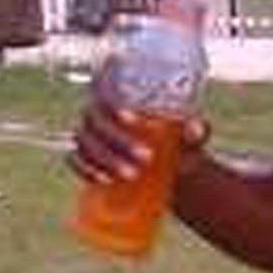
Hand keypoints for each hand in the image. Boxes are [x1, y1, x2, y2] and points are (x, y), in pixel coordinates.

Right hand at [66, 93, 208, 185]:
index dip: (114, 103)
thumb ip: (196, 129)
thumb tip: (197, 129)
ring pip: (85, 143)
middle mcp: (98, 112)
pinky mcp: (84, 158)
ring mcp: (88, 135)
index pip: (105, 91)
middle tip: (146, 158)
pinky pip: (76, 161)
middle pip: (96, 121)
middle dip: (118, 140)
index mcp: (119, 96)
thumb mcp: (189, 135)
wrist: (169, 168)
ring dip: (105, 159)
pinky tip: (105, 180)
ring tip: (132, 175)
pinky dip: (88, 171)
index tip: (136, 120)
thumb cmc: (178, 141)